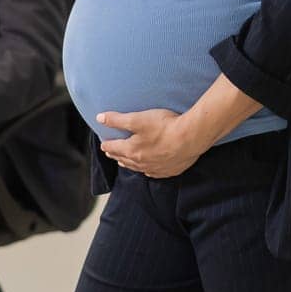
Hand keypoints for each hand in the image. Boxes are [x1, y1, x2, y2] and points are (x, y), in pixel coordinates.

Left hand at [98, 109, 213, 178]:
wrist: (190, 138)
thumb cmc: (164, 126)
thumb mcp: (138, 119)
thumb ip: (117, 119)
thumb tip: (99, 118)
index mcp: (132, 150)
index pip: (114, 148)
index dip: (107, 145)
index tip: (103, 144)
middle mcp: (141, 163)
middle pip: (124, 159)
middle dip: (116, 155)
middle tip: (111, 152)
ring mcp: (155, 168)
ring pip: (137, 168)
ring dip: (129, 164)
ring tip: (124, 162)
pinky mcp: (169, 170)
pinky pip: (153, 173)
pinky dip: (147, 170)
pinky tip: (148, 170)